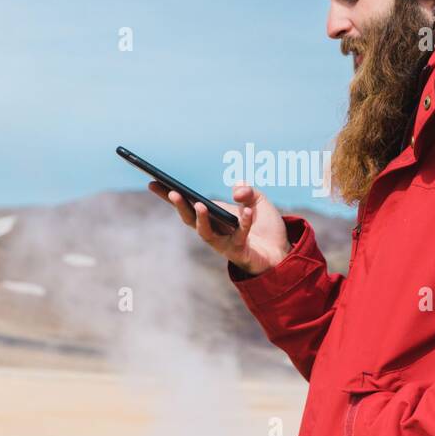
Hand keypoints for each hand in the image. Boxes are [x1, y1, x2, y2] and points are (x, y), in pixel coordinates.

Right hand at [149, 180, 289, 274]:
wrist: (282, 253)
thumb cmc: (265, 228)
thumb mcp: (258, 201)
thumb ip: (248, 191)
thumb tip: (237, 191)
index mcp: (214, 215)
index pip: (188, 203)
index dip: (169, 195)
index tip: (152, 182)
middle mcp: (214, 230)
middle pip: (189, 218)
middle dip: (179, 205)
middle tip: (172, 191)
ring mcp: (224, 243)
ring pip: (206, 233)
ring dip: (201, 219)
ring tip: (200, 205)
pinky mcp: (239, 252)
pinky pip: (239, 236)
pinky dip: (244, 222)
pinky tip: (248, 211)